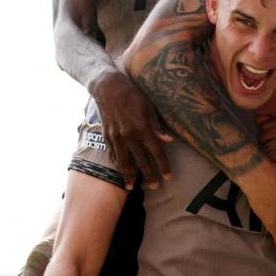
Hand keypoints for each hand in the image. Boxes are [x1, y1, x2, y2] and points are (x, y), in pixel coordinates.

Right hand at [92, 71, 173, 190]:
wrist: (109, 88)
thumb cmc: (133, 95)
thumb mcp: (149, 107)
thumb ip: (158, 127)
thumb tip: (169, 141)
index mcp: (143, 128)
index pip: (157, 152)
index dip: (163, 166)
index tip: (168, 177)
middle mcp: (130, 136)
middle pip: (141, 161)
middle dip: (149, 175)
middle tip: (154, 187)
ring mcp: (116, 137)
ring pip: (124, 162)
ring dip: (129, 175)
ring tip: (131, 187)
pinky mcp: (107, 136)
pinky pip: (113, 154)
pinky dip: (118, 163)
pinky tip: (121, 170)